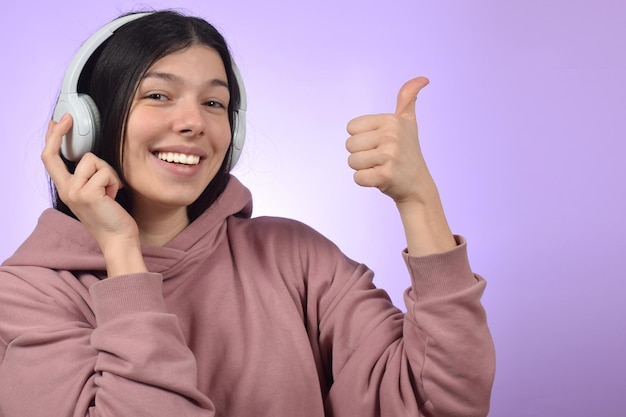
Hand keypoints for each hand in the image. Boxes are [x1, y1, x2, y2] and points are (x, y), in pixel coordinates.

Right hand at [42, 114, 142, 269]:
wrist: (119, 238)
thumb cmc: (111, 215)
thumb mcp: (95, 193)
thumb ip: (88, 177)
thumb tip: (90, 157)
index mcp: (66, 189)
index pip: (50, 159)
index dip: (52, 137)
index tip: (59, 121)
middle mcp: (66, 190)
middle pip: (62, 155)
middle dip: (66, 137)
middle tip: (70, 123)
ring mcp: (75, 192)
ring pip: (94, 161)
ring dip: (109, 174)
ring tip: (111, 192)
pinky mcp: (88, 194)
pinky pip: (105, 172)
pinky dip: (115, 182)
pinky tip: (114, 197)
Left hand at [346, 78, 455, 254]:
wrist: (418, 186)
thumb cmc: (407, 152)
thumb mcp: (408, 123)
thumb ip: (408, 99)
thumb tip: (423, 78)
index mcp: (391, 120)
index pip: (351, 128)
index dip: (362, 139)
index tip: (380, 144)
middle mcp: (392, 135)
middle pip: (349, 145)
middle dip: (361, 155)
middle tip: (381, 159)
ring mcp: (390, 155)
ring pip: (352, 161)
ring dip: (363, 169)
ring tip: (381, 168)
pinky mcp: (386, 175)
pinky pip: (357, 178)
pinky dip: (366, 182)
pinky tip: (381, 179)